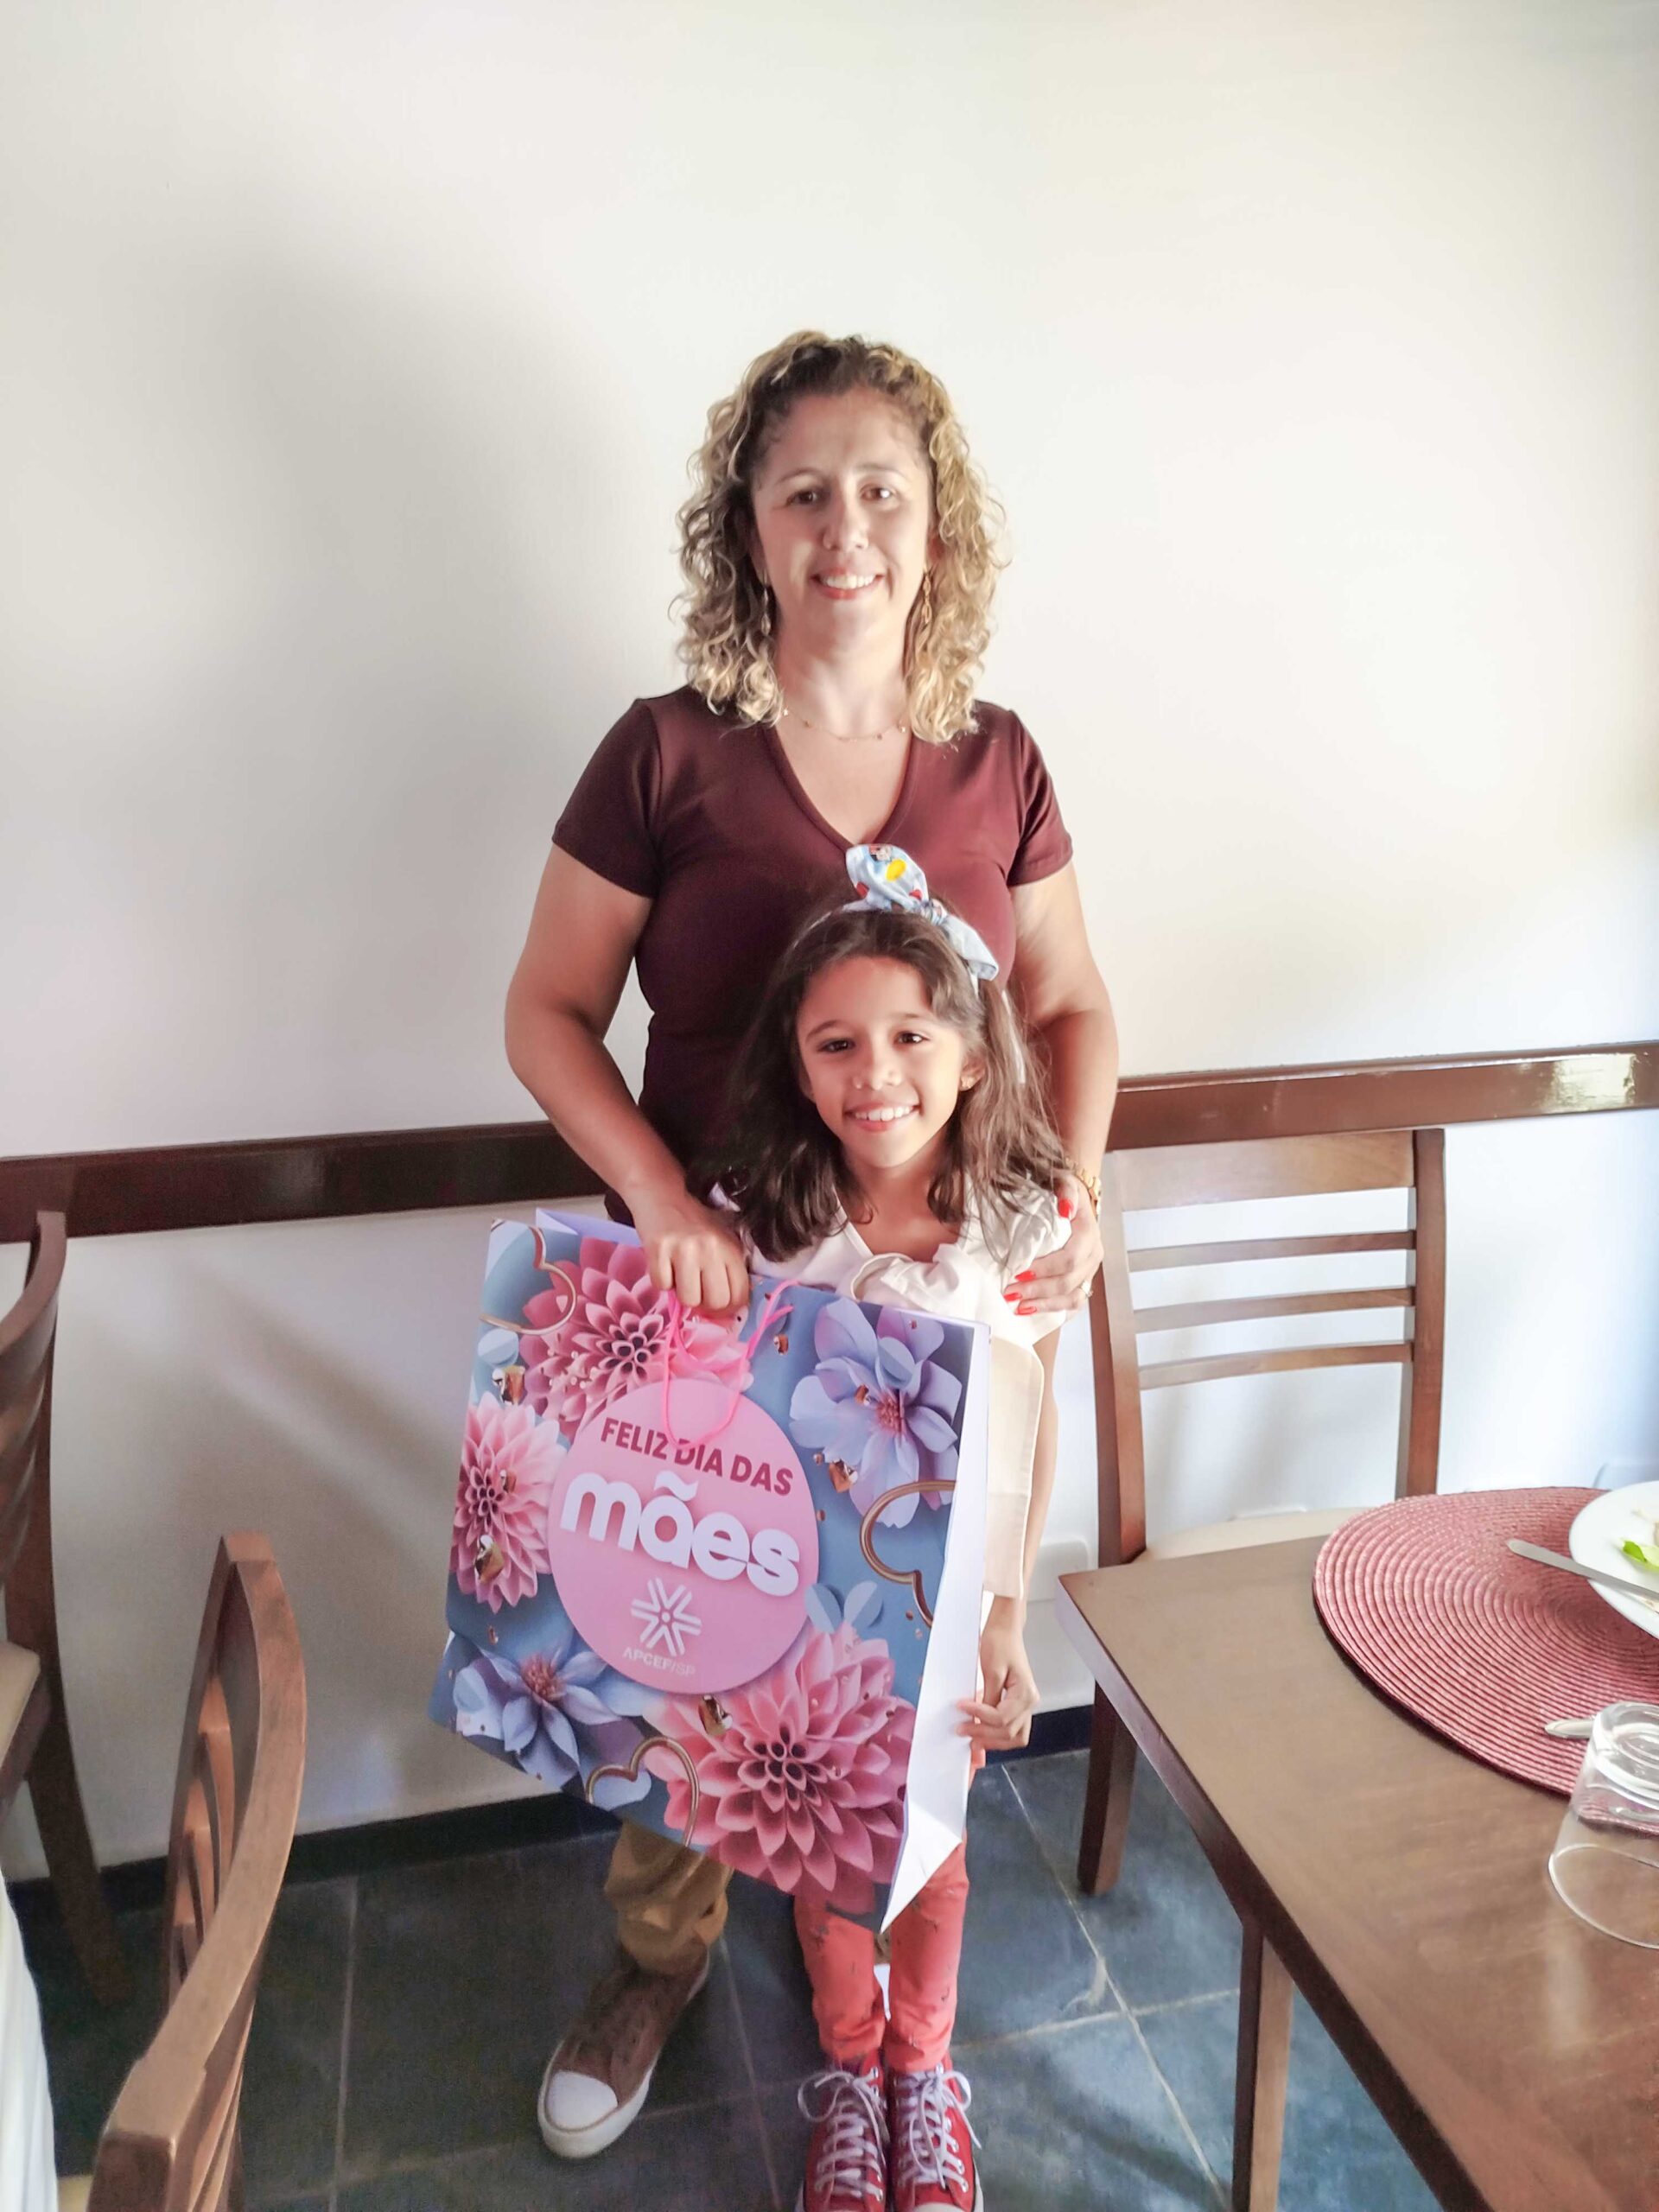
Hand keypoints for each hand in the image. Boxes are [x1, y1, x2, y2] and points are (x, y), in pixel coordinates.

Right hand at [628, 1182, 750, 1315]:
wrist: (661, 1193)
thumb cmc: (694, 1221)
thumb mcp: (721, 1240)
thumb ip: (727, 1270)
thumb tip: (727, 1310)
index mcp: (731, 1247)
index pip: (739, 1295)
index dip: (727, 1309)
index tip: (716, 1306)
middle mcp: (711, 1248)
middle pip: (715, 1302)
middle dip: (704, 1304)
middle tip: (695, 1291)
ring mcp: (684, 1249)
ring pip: (688, 1299)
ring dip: (681, 1292)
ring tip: (678, 1273)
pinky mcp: (658, 1249)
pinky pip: (662, 1285)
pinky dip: (661, 1279)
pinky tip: (664, 1263)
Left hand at [958, 1599, 1038, 1752]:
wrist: (1005, 1629)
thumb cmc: (1000, 1643)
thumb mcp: (992, 1671)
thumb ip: (988, 1699)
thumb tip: (979, 1720)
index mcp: (1026, 1694)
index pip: (1002, 1718)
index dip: (979, 1717)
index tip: (961, 1709)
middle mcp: (1029, 1702)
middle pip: (1008, 1732)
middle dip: (984, 1734)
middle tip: (962, 1729)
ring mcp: (1025, 1704)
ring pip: (1013, 1735)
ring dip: (992, 1740)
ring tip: (972, 1737)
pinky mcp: (1017, 1703)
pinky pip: (1011, 1727)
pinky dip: (996, 1732)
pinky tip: (981, 1728)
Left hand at [1006, 1172, 1101, 1315]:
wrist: (1075, 1199)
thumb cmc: (1065, 1191)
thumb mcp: (1065, 1182)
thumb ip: (1067, 1191)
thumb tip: (1065, 1210)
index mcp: (1089, 1235)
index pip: (1070, 1258)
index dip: (1046, 1268)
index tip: (1019, 1272)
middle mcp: (1093, 1256)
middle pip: (1069, 1282)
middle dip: (1038, 1291)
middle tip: (1010, 1293)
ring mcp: (1090, 1271)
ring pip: (1073, 1298)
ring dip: (1045, 1306)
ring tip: (1019, 1308)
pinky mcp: (1083, 1281)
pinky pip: (1073, 1303)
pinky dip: (1054, 1311)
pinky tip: (1034, 1313)